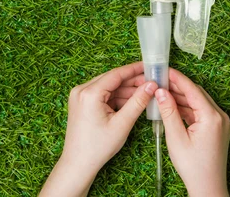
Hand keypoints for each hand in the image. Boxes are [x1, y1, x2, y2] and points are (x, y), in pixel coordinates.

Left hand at [40, 61, 157, 196]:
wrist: (78, 164)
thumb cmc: (98, 147)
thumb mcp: (122, 123)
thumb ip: (138, 102)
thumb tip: (151, 85)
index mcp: (89, 93)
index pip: (116, 74)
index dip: (134, 70)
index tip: (149, 67)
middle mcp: (81, 90)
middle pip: (112, 79)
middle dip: (132, 81)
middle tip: (151, 82)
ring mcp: (79, 96)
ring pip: (108, 87)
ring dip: (125, 90)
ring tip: (145, 93)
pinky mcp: (81, 103)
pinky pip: (102, 94)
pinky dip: (116, 97)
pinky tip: (131, 101)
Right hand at [155, 68, 229, 196]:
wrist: (208, 188)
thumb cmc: (193, 167)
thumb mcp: (176, 137)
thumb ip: (169, 112)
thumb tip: (161, 91)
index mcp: (212, 116)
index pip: (192, 89)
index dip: (177, 78)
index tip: (164, 70)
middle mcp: (220, 116)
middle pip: (197, 93)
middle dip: (178, 86)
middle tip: (160, 80)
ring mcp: (221, 122)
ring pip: (199, 102)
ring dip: (182, 97)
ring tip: (164, 92)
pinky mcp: (218, 129)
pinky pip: (201, 112)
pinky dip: (188, 108)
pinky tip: (174, 106)